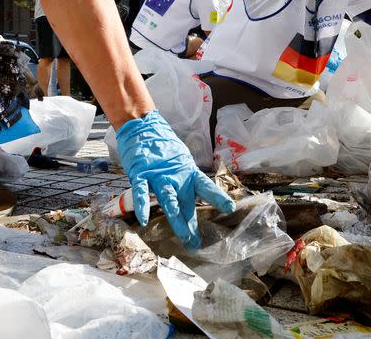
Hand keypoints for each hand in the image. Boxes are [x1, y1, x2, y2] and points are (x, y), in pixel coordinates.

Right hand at [116, 110, 235, 249]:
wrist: (143, 129)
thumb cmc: (164, 149)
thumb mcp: (180, 161)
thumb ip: (185, 179)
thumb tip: (193, 198)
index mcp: (188, 172)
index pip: (205, 187)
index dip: (217, 197)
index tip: (230, 208)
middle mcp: (175, 176)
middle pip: (185, 202)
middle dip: (191, 223)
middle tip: (196, 242)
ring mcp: (157, 175)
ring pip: (168, 199)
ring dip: (176, 218)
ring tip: (183, 235)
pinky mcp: (140, 174)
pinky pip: (141, 192)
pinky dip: (142, 205)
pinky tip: (144, 220)